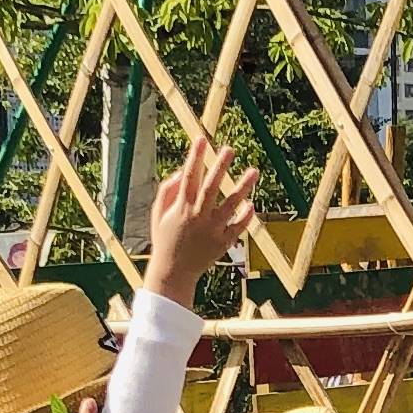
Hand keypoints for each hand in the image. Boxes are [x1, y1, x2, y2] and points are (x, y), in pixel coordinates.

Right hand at [140, 135, 256, 301]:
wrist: (173, 273)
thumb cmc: (165, 239)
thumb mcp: (158, 214)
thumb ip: (167, 191)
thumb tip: (182, 171)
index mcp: (181, 207)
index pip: (189, 177)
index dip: (195, 157)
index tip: (201, 139)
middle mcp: (197, 216)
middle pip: (211, 187)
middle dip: (220, 166)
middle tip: (230, 148)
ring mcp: (212, 230)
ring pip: (230, 205)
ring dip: (243, 187)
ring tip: (254, 171)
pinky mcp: (223, 243)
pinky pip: (238, 226)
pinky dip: (246, 216)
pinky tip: (251, 204)